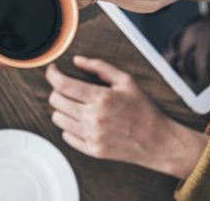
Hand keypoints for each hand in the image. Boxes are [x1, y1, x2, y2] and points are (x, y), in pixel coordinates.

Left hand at [45, 56, 207, 177]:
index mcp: (102, 98)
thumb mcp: (126, 81)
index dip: (52, 74)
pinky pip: (66, 136)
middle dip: (57, 90)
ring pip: (57, 118)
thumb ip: (100, 67)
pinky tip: (81, 121)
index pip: (63, 84)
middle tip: (67, 88)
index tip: (53, 71)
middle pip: (55, 100)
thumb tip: (77, 60)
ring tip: (75, 105)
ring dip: (62, 109)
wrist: (157, 141)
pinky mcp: (92, 150)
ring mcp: (92, 136)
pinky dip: (69, 127)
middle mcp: (93, 118)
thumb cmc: (143, 109)